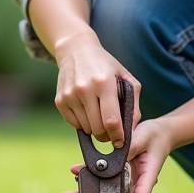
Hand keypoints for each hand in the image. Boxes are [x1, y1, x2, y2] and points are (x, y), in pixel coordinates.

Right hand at [52, 31, 140, 146]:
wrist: (76, 50)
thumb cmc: (105, 65)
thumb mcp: (125, 77)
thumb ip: (133, 103)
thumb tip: (132, 129)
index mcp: (104, 83)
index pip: (111, 120)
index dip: (118, 135)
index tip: (121, 142)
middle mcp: (84, 89)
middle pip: (97, 128)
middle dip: (107, 135)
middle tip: (111, 132)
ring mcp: (70, 95)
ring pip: (86, 128)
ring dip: (95, 129)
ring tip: (100, 117)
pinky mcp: (60, 100)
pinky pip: (74, 124)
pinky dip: (83, 124)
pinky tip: (88, 112)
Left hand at [61, 117, 173, 192]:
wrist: (159, 133)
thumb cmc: (154, 135)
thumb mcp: (143, 137)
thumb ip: (129, 148)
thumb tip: (111, 159)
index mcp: (148, 175)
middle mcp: (136, 181)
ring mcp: (127, 178)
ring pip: (109, 190)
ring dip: (91, 192)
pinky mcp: (119, 173)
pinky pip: (105, 178)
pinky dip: (91, 177)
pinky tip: (76, 172)